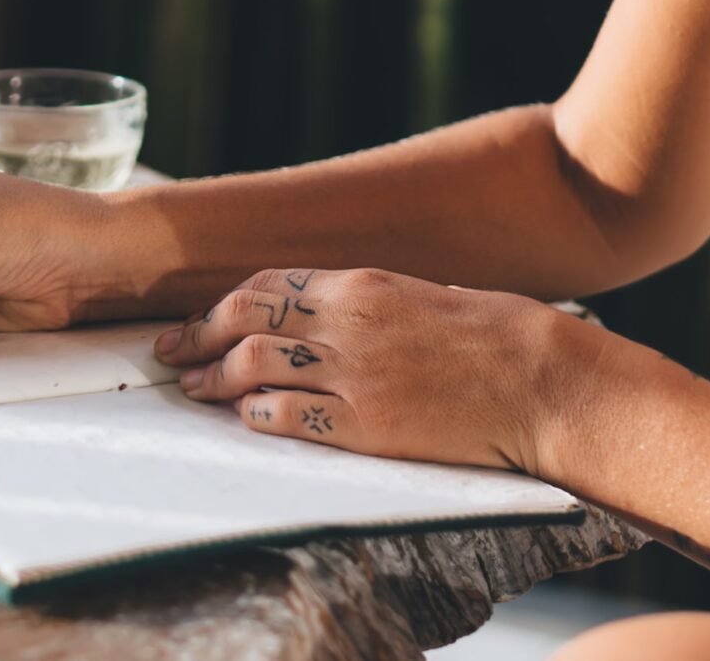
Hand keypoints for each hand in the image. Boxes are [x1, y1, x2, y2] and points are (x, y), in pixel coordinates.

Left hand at [154, 266, 595, 475]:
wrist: (539, 380)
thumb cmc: (495, 336)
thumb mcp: (424, 296)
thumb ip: (370, 305)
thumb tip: (330, 317)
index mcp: (363, 283)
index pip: (269, 283)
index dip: (223, 303)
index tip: (200, 319)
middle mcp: (346, 322)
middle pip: (246, 320)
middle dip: (198, 335)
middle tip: (170, 352)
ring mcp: (352, 375)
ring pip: (253, 367)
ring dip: (213, 378)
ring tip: (191, 389)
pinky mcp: (365, 426)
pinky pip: (289, 419)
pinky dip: (256, 418)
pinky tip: (245, 420)